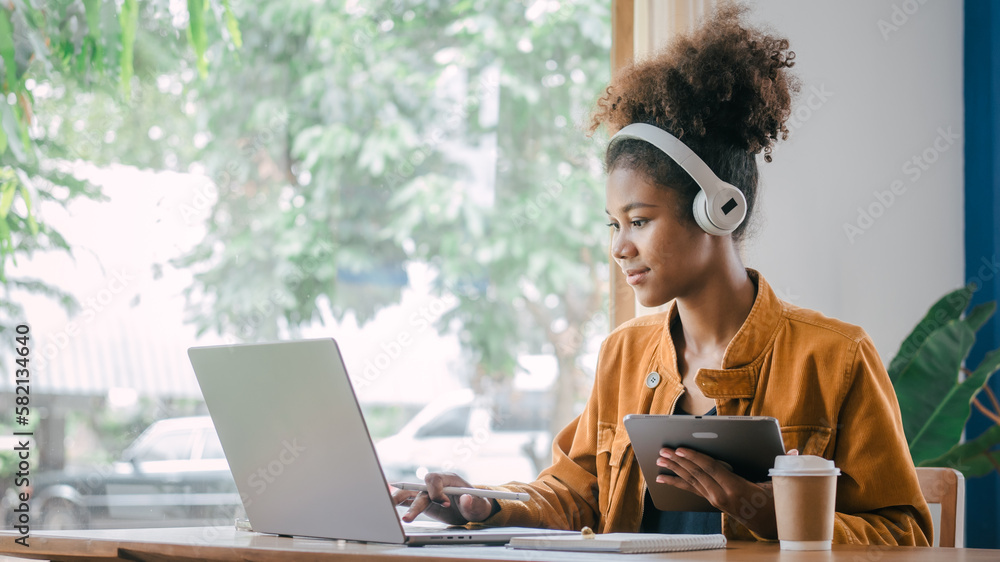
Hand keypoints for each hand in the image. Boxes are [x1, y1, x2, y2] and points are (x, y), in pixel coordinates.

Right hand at [390, 472, 495, 525]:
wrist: (473, 508)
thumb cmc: (477, 504)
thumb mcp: (480, 505)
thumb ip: (474, 503)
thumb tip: (466, 499)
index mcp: (449, 479)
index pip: (435, 479)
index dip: (436, 491)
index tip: (443, 503)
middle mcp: (436, 485)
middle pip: (419, 487)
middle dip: (413, 501)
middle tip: (409, 517)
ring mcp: (427, 493)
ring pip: (410, 493)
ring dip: (399, 500)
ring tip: (389, 509)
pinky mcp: (423, 502)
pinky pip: (408, 501)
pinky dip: (398, 503)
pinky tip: (388, 507)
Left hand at [654, 448, 797, 537]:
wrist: (770, 525)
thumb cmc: (774, 501)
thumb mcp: (779, 484)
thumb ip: (784, 467)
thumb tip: (796, 454)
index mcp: (735, 488)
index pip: (711, 469)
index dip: (695, 457)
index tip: (681, 448)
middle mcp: (721, 495)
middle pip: (696, 474)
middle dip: (678, 461)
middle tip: (663, 451)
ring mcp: (714, 499)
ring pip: (690, 481)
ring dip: (673, 470)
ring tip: (659, 461)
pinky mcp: (711, 501)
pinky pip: (690, 489)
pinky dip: (676, 482)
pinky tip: (663, 479)